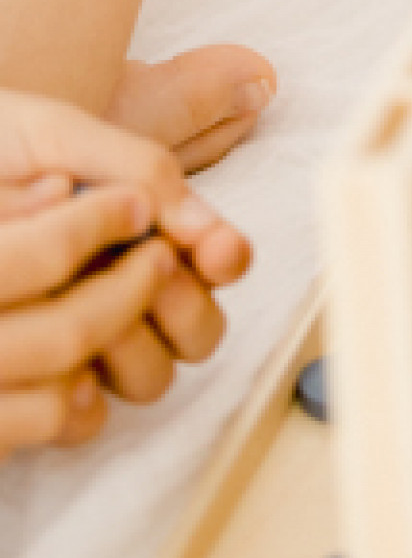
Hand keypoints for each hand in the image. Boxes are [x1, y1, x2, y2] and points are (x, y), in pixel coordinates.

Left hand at [0, 92, 251, 455]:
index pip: (218, 263)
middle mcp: (123, 291)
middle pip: (201, 333)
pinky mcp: (39, 386)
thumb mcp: (63, 139)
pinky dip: (78, 390)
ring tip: (80, 292)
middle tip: (153, 265)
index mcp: (144, 231)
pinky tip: (46, 344)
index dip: (226, 257)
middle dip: (186, 303)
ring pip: (152, 379)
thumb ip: (142, 168)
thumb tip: (205, 230)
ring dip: (134, 341)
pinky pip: (87, 418)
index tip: (216, 250)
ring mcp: (84, 344)